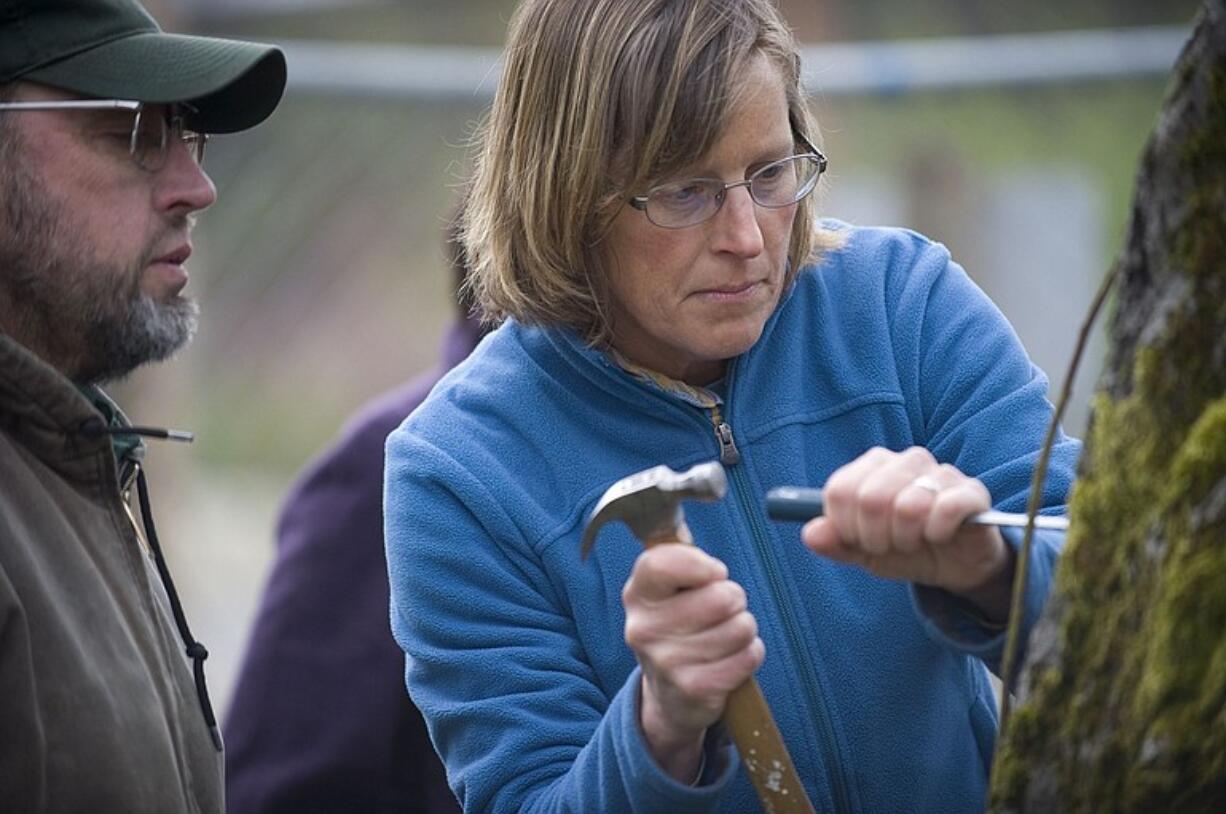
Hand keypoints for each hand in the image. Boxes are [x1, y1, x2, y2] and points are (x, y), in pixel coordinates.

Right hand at [622, 543, 763, 781]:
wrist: (668, 696)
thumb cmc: (679, 627)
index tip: (713, 573)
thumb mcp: (668, 591)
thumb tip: (703, 522)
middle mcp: (644, 628)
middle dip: (734, 599)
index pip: (663, 563)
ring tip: (725, 636)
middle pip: (721, 596)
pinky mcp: (694, 689)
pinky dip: (750, 655)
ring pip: (741, 627)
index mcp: (637, 594)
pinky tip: (731, 659)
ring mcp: (667, 661)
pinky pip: (748, 656)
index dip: (701, 565)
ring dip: (744, 630)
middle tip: (722, 611)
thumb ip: (682, 558)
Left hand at [801, 446, 1013, 618]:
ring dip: (906, 539)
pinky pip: (945, 509)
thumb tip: (810, 533)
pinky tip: (939, 537)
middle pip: (871, 498)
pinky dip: (936, 533)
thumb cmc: (905, 548)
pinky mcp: (971, 492)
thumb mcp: (863, 551)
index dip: (845, 526)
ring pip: (908, 506)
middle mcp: (907, 461)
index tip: (858, 540)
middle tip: (888, 546)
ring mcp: (941, 473)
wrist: (955, 565)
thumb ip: (835, 542)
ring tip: (914, 542)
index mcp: (874, 466)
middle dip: (875, 537)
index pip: (840, 490)